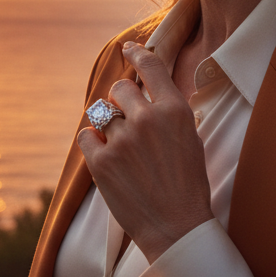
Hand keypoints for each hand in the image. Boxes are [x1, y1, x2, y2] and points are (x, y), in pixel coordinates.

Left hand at [76, 41, 214, 263]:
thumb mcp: (190, 139)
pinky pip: (85, 135)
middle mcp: (148, 120)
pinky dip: (93, 143)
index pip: (151, 67)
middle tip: (128, 124)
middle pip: (119, 88)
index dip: (137, 54)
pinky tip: (107, 157)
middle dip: (120, 102)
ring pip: (101, 113)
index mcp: (175, 111)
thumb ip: (168, 111)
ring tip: (123, 149)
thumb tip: (147, 88)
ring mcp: (123, 140)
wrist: (176, 227)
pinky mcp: (101, 161)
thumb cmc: (187, 185)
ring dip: (108, 126)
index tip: (128, 49)